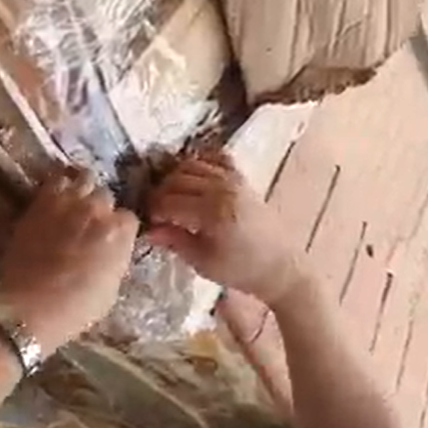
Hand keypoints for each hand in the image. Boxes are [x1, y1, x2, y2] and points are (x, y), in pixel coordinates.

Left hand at [0, 169, 138, 354]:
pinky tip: (55, 198)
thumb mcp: (112, 288)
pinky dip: (59, 186)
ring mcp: (70, 201)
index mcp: (120, 232)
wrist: (29, 307)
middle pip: (106, 195)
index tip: (111, 239)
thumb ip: (116, 258)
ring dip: (83, 190)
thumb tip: (112, 249)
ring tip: (75, 203)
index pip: (129, 218)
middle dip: (101, 208)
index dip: (119, 229)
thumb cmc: (75, 308)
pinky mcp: (43, 200)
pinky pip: (56, 179)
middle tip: (90, 223)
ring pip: (85, 179)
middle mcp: (99, 209)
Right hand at [148, 151, 306, 305]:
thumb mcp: (203, 262)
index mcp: (213, 213)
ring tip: (169, 195)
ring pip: (192, 164)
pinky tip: (191, 176)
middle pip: (177, 179)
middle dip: (160, 192)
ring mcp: (234, 179)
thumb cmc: (241, 270)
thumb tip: (147, 229)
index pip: (169, 201)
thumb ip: (174, 241)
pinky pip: (216, 157)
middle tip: (154, 209)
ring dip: (175, 176)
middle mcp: (223, 188)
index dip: (153, 209)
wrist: (281, 266)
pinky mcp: (242, 177)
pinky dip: (200, 161)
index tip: (146, 220)